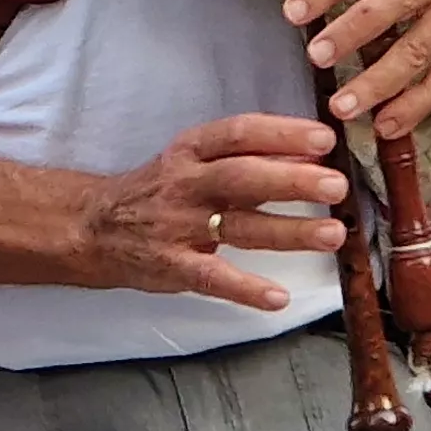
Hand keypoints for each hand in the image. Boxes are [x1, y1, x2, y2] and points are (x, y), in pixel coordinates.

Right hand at [70, 114, 345, 308]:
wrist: (94, 226)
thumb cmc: (161, 189)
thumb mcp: (194, 161)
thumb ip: (249, 158)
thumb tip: (312, 154)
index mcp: (191, 150)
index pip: (239, 133)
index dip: (282, 134)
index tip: (325, 138)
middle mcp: (186, 183)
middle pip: (243, 177)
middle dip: (292, 180)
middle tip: (336, 185)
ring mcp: (178, 226)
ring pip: (239, 227)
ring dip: (288, 231)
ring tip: (333, 235)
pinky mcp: (173, 266)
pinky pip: (213, 278)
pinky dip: (246, 289)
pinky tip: (278, 298)